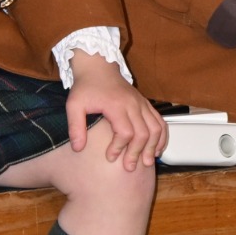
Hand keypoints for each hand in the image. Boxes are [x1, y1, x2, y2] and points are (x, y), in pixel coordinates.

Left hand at [65, 54, 167, 170]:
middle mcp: (133, 103)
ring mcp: (141, 102)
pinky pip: (159, 120)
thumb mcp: (74, 105)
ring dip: (153, 146)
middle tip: (129, 167)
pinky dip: (161, 136)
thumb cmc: (86, 87)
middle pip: (143, 133)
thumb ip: (75, 126)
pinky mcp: (145, 103)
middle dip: (137, 152)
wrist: (98, 66)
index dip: (119, 148)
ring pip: (156, 127)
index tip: (110, 157)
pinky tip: (157, 148)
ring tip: (147, 162)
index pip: (126, 132)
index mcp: (116, 105)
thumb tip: (78, 149)